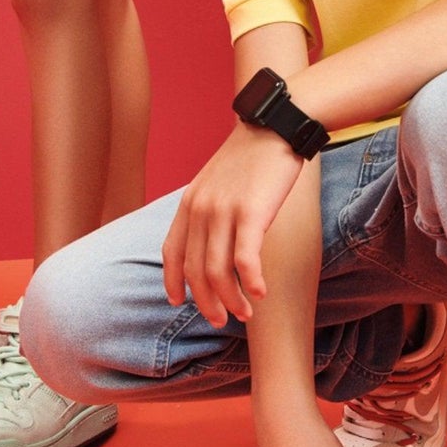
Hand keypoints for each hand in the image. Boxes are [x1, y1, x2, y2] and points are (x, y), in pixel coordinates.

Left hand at [162, 122, 303, 322]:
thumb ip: (209, 210)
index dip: (173, 281)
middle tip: (220, 320)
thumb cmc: (252, 157)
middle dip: (206, 302)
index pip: (172, 252)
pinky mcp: (252, 212)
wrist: (274, 126)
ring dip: (230, 300)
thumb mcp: (216, 182)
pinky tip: (260, 294)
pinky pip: (245, 258)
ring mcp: (224, 211)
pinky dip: (250, 281)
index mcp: (189, 203)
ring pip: (218, 271)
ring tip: (244, 314)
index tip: (178, 301)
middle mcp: (201, 209)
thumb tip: (211, 241)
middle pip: (195, 270)